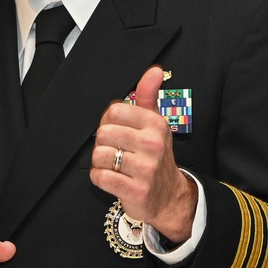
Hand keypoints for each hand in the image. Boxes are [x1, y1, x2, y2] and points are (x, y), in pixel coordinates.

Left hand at [90, 65, 197, 241]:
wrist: (168, 197)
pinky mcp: (135, 190)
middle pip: (103, 133)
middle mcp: (153, 144)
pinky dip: (100, 178)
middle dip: (104, 143)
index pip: (113, 111)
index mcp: (156, 124)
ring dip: (101, 162)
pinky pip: (99, 176)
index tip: (119, 131)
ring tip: (115, 165)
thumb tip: (154, 70)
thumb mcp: (154, 123)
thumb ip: (148, 95)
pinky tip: (113, 178)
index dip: (109, 122)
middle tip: (117, 151)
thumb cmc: (155, 155)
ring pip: (99, 155)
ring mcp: (146, 169)